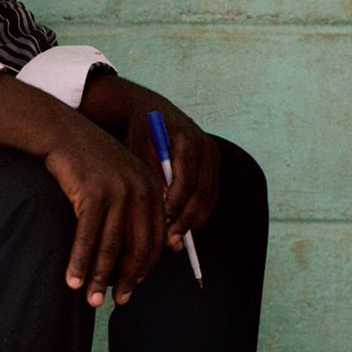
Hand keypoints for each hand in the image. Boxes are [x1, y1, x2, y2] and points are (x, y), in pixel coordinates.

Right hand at [43, 120, 167, 307]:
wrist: (63, 132)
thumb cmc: (90, 161)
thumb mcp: (121, 179)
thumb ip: (133, 209)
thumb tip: (134, 256)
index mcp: (152, 189)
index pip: (156, 239)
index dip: (144, 269)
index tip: (131, 288)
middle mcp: (140, 190)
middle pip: (139, 246)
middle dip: (127, 279)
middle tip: (116, 301)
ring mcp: (117, 191)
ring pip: (111, 246)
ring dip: (100, 277)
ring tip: (92, 300)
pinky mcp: (92, 192)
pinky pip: (87, 236)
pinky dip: (80, 262)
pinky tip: (73, 280)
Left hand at [79, 73, 220, 251]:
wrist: (152, 109)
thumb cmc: (140, 132)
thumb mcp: (137, 149)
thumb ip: (149, 176)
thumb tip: (161, 212)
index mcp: (187, 139)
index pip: (185, 181)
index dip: (175, 207)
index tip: (161, 226)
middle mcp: (206, 147)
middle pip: (202, 193)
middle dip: (187, 220)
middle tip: (170, 242)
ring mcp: (213, 156)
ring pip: (209, 198)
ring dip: (194, 223)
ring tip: (176, 242)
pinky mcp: (214, 166)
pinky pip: (209, 196)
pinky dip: (197, 215)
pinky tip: (182, 230)